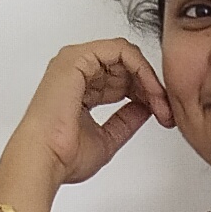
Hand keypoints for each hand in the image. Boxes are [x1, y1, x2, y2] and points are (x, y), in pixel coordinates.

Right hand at [7, 37, 174, 194]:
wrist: (44, 160)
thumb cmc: (63, 155)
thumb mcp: (108, 138)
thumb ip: (126, 120)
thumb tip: (146, 108)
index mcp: (80, 87)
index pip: (121, 79)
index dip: (146, 94)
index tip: (162, 114)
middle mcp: (77, 71)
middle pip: (126, 65)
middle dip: (151, 87)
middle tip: (166, 110)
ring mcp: (76, 61)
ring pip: (127, 56)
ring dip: (149, 79)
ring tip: (160, 104)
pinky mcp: (78, 58)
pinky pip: (121, 51)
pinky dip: (141, 69)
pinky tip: (150, 91)